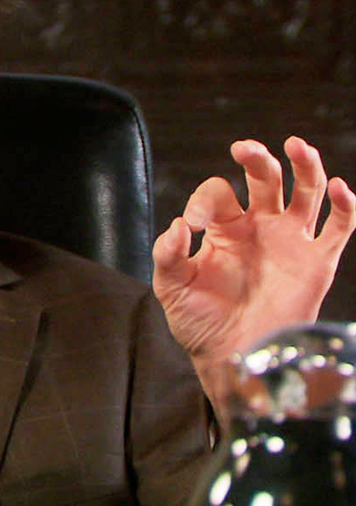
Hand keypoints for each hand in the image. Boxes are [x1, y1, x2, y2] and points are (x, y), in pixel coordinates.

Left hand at [152, 137, 355, 403]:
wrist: (232, 359)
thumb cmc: (199, 322)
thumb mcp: (171, 287)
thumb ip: (168, 254)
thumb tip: (178, 225)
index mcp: (224, 227)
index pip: (218, 193)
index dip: (204, 199)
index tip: (194, 224)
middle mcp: (259, 226)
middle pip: (266, 178)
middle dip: (257, 158)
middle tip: (243, 148)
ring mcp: (290, 241)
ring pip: (306, 192)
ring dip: (305, 166)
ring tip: (296, 146)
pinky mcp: (317, 262)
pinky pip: (337, 228)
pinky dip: (345, 206)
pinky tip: (339, 187)